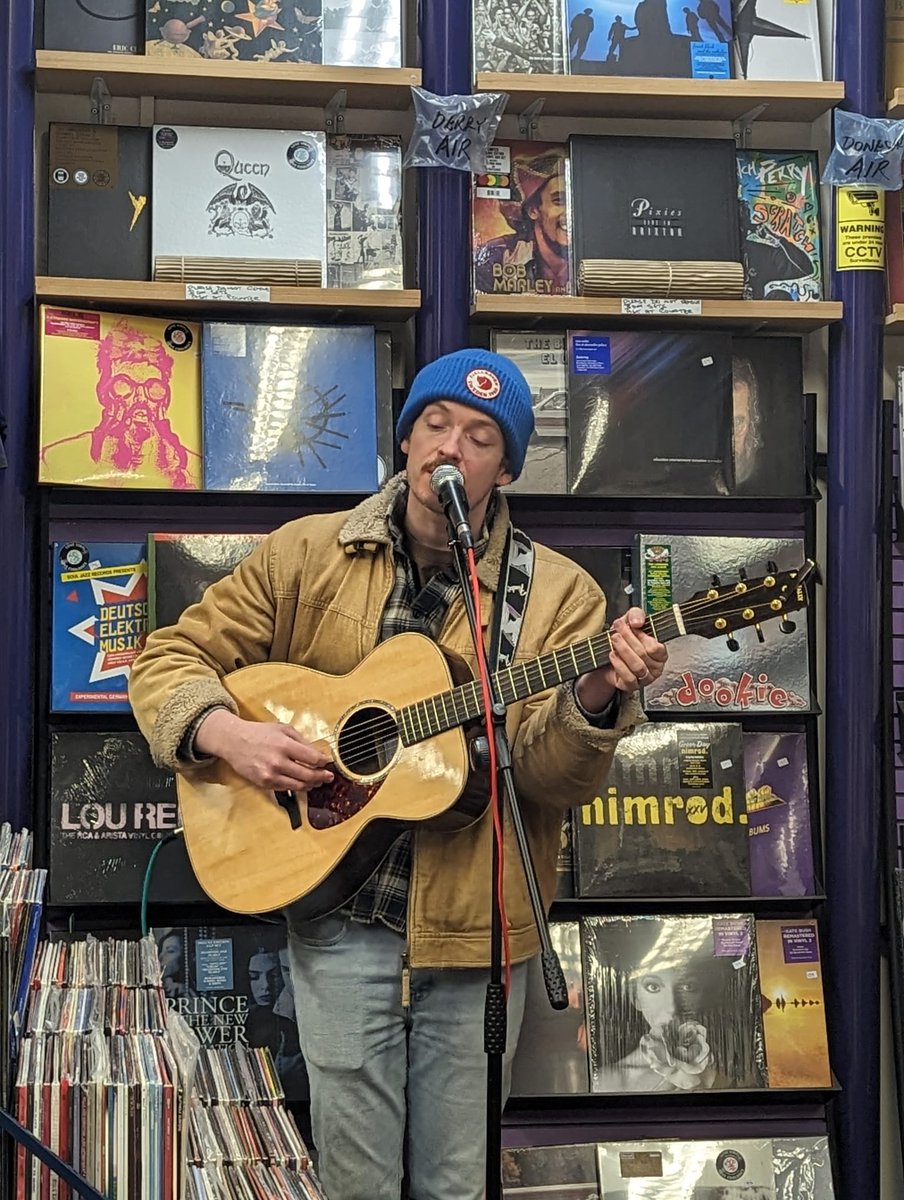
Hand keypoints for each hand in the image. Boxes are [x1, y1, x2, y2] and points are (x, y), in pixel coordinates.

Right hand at [195, 709, 333, 792]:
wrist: (234, 741)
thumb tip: (318, 754)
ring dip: (311, 785)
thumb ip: (302, 741)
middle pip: (308, 775)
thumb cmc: (260, 733)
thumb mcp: (283, 729)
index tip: (328, 763)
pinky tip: (302, 783)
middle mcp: (278, 762)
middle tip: (329, 777)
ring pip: (298, 786)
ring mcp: (270, 775)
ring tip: (317, 782)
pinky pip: (285, 788)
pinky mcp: (264, 783)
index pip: (312, 758)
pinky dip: (296, 787)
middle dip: (322, 777)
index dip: (324, 762)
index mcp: (285, 745)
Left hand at [574, 607, 667, 711]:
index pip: (656, 647)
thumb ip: (636, 615)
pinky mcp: (633, 686)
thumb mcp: (630, 622)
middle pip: (644, 654)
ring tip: (614, 640)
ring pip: (638, 666)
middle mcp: (656, 667)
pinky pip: (629, 677)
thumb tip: (637, 621)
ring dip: (624, 651)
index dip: (643, 636)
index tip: (632, 626)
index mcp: (660, 653)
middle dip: (629, 639)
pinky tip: (613, 655)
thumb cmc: (624, 640)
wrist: (607, 658)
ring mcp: (645, 678)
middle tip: (617, 630)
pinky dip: (619, 665)